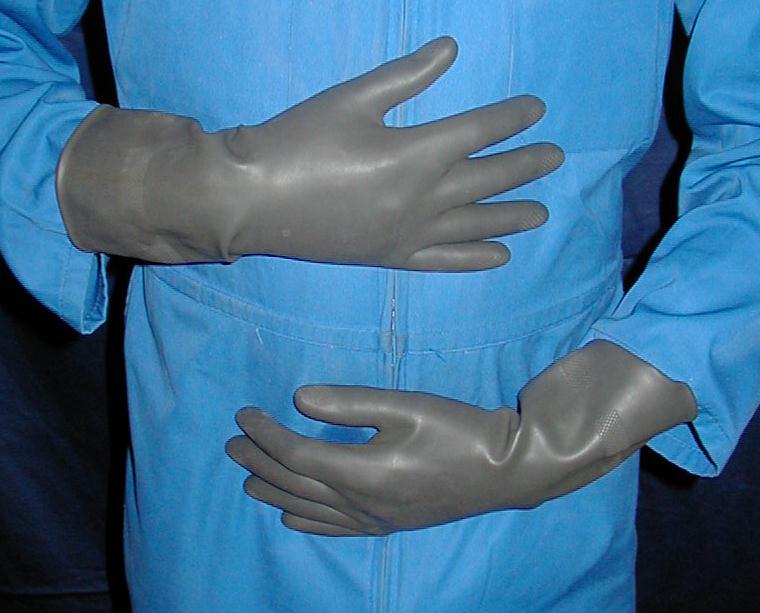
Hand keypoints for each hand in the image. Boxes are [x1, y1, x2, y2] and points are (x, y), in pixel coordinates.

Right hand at [57, 37, 562, 268]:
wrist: (254, 199)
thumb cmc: (299, 141)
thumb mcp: (352, 98)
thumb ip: (407, 76)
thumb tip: (450, 49)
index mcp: (417, 152)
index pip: (480, 130)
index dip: (512, 117)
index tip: (535, 109)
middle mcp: (425, 197)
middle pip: (488, 178)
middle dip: (525, 165)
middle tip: (555, 158)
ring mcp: (411, 232)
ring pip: (476, 224)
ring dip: (512, 216)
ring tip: (542, 213)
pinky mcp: (392, 256)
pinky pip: (445, 261)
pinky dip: (475, 259)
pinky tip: (499, 257)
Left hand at [226, 342, 695, 535]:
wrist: (505, 469)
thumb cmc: (457, 429)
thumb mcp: (404, 406)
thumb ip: (349, 404)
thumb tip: (299, 398)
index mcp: (361, 470)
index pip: (296, 453)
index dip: (265, 433)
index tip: (245, 412)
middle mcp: (360, 502)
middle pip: (295, 483)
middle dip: (259, 463)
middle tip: (232, 444)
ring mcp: (375, 519)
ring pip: (309, 510)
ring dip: (274, 493)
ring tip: (246, 480)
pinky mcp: (389, 525)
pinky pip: (335, 529)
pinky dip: (306, 522)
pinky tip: (292, 519)